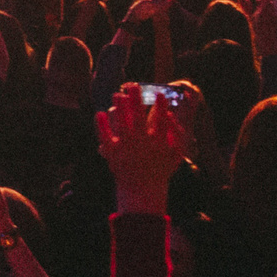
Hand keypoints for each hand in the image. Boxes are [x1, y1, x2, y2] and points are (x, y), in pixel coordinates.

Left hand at [95, 85, 191, 213]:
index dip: (161, 106)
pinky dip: (102, 126)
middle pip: (138, 117)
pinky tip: (99, 113)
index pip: (161, 120)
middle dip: (135, 99)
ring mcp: (126, 149)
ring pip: (121, 124)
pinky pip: (105, 138)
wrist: (142, 191)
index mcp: (158, 143)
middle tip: (133, 85)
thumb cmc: (160, 169)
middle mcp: (141, 145)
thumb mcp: (176, 154)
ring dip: (119, 108)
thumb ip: (177, 134)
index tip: (159, 93)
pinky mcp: (112, 154)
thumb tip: (171, 113)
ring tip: (117, 95)